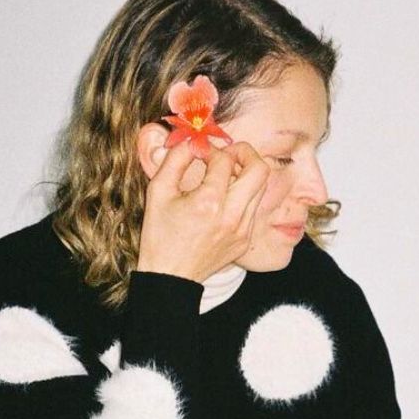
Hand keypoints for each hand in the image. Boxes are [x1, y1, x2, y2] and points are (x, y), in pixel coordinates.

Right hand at [136, 140, 269, 282]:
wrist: (171, 276)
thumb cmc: (160, 234)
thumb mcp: (157, 191)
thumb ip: (176, 159)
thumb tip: (193, 141)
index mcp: (209, 203)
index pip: (224, 160)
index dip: (211, 149)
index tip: (200, 152)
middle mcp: (232, 216)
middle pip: (260, 170)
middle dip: (245, 153)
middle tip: (229, 154)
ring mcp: (243, 230)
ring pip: (261, 188)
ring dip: (245, 175)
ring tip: (224, 175)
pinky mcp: (246, 239)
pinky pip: (253, 207)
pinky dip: (242, 196)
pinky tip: (223, 199)